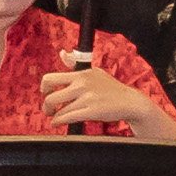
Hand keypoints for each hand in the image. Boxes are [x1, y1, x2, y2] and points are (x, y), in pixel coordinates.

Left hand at [37, 65, 166, 131]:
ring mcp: (87, 98)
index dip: (44, 87)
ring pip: (59, 110)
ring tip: (55, 117)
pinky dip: (59, 122)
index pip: (50, 78)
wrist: (131, 102)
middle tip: (48, 109)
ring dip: (53, 116)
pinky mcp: (92, 111)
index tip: (46, 92)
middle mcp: (82, 85)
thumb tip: (62, 53)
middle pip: (51, 97)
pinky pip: (67, 118)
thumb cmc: (111, 88)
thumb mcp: (94, 72)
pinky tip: (59, 122)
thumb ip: (75, 64)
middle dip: (46, 105)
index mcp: (81, 74)